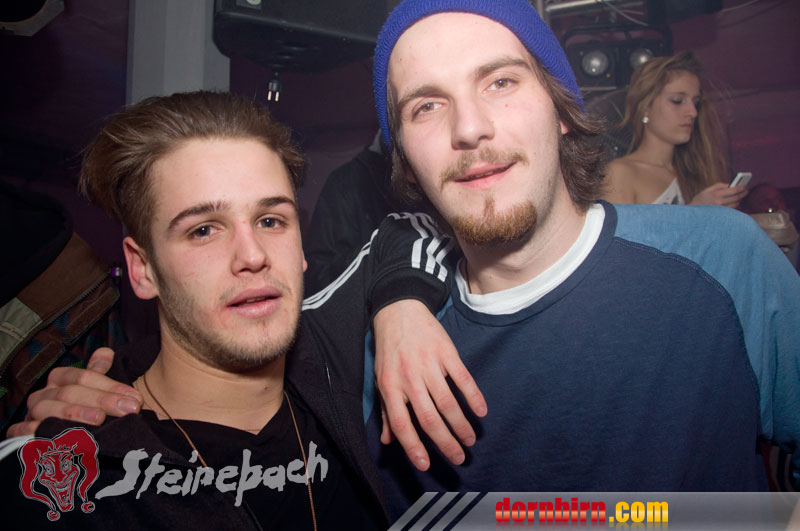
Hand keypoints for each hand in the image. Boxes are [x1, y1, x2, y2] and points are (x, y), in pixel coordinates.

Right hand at [5, 348, 141, 437]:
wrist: (56, 442)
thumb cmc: (82, 412)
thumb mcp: (91, 391)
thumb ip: (97, 373)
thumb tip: (107, 353)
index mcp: (60, 379)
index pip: (84, 377)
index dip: (111, 386)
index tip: (135, 399)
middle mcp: (43, 394)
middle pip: (70, 392)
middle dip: (102, 400)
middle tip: (129, 409)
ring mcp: (32, 414)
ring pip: (49, 410)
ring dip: (75, 413)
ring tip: (100, 419)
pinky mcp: (22, 435)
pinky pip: (26, 432)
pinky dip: (41, 433)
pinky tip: (62, 436)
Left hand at [373, 299, 486, 470]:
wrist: (399, 311)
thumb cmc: (389, 350)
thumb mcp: (381, 379)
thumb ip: (387, 411)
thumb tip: (388, 441)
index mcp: (390, 387)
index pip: (402, 424)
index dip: (414, 447)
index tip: (426, 465)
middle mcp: (409, 378)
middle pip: (429, 418)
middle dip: (445, 442)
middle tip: (459, 458)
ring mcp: (429, 364)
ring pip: (447, 403)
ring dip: (461, 425)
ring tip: (470, 439)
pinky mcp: (446, 352)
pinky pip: (462, 379)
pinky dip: (473, 396)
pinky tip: (481, 412)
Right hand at [690, 182, 747, 207]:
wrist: (693, 212)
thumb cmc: (700, 199)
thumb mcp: (708, 189)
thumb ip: (720, 185)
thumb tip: (731, 184)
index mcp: (716, 194)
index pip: (733, 190)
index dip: (741, 187)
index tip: (744, 185)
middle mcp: (720, 202)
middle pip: (737, 197)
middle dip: (743, 193)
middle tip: (746, 190)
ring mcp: (721, 210)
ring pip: (736, 204)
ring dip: (739, 199)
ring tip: (740, 196)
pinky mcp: (722, 215)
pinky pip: (732, 209)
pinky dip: (734, 205)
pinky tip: (734, 202)